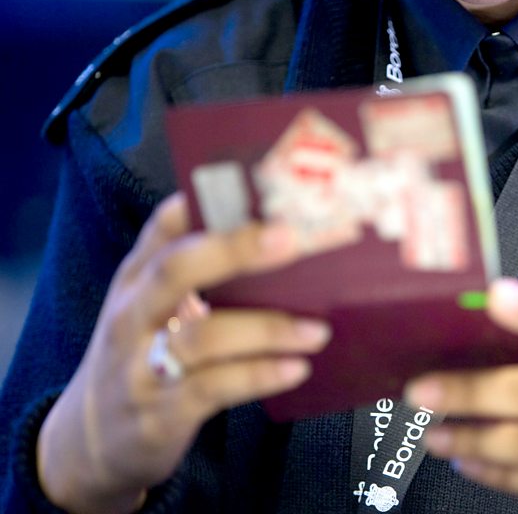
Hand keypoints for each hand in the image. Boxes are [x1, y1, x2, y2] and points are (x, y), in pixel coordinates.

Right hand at [36, 193, 331, 513]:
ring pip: (204, 336)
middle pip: (176, 269)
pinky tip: (296, 367)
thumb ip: (192, 268)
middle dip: (235, 249)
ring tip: (317, 329)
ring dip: (268, 329)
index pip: (164, 226)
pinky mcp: (162, 412)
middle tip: (291, 238)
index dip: (206, 202)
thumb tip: (257, 224)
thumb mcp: (149, 306)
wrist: (89, 442)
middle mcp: (134, 314)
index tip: (256, 185)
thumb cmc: (140, 356)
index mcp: (136, 279)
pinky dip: (259, 375)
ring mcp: (143, 365)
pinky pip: (215, 388)